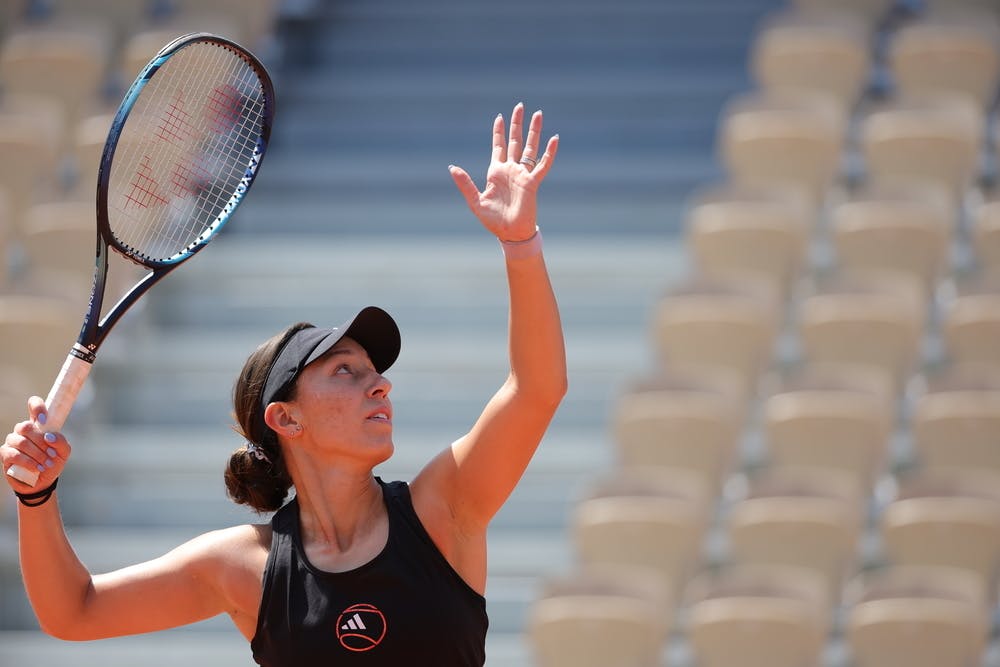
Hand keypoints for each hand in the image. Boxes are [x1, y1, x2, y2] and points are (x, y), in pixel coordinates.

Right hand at [2, 397, 69, 492]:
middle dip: (41, 441)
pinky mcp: (5, 454)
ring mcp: (12, 442)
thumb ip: (61, 442)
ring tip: (46, 463)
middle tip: (51, 454)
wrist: (42, 482)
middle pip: (26, 426)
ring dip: (37, 454)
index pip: (33, 405)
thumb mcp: (63, 453)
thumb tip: (49, 436)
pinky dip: (28, 462)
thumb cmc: (52, 462)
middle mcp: (23, 431)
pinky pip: (14, 454)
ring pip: (21, 442)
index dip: (37, 407)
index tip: (44, 419)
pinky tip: (37, 468)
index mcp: (38, 425)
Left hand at [449, 103, 558, 241]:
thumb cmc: (492, 220)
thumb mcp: (474, 201)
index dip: (499, 131)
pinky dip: (549, 152)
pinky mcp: (532, 182)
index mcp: (496, 172)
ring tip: (538, 114)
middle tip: (520, 106)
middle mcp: (510, 170)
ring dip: (533, 131)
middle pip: (514, 141)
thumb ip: (465, 183)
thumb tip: (452, 167)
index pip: (498, 146)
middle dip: (517, 124)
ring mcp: (522, 175)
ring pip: (530, 148)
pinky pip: (542, 165)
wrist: (509, 233)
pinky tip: (554, 139)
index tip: (500, 116)